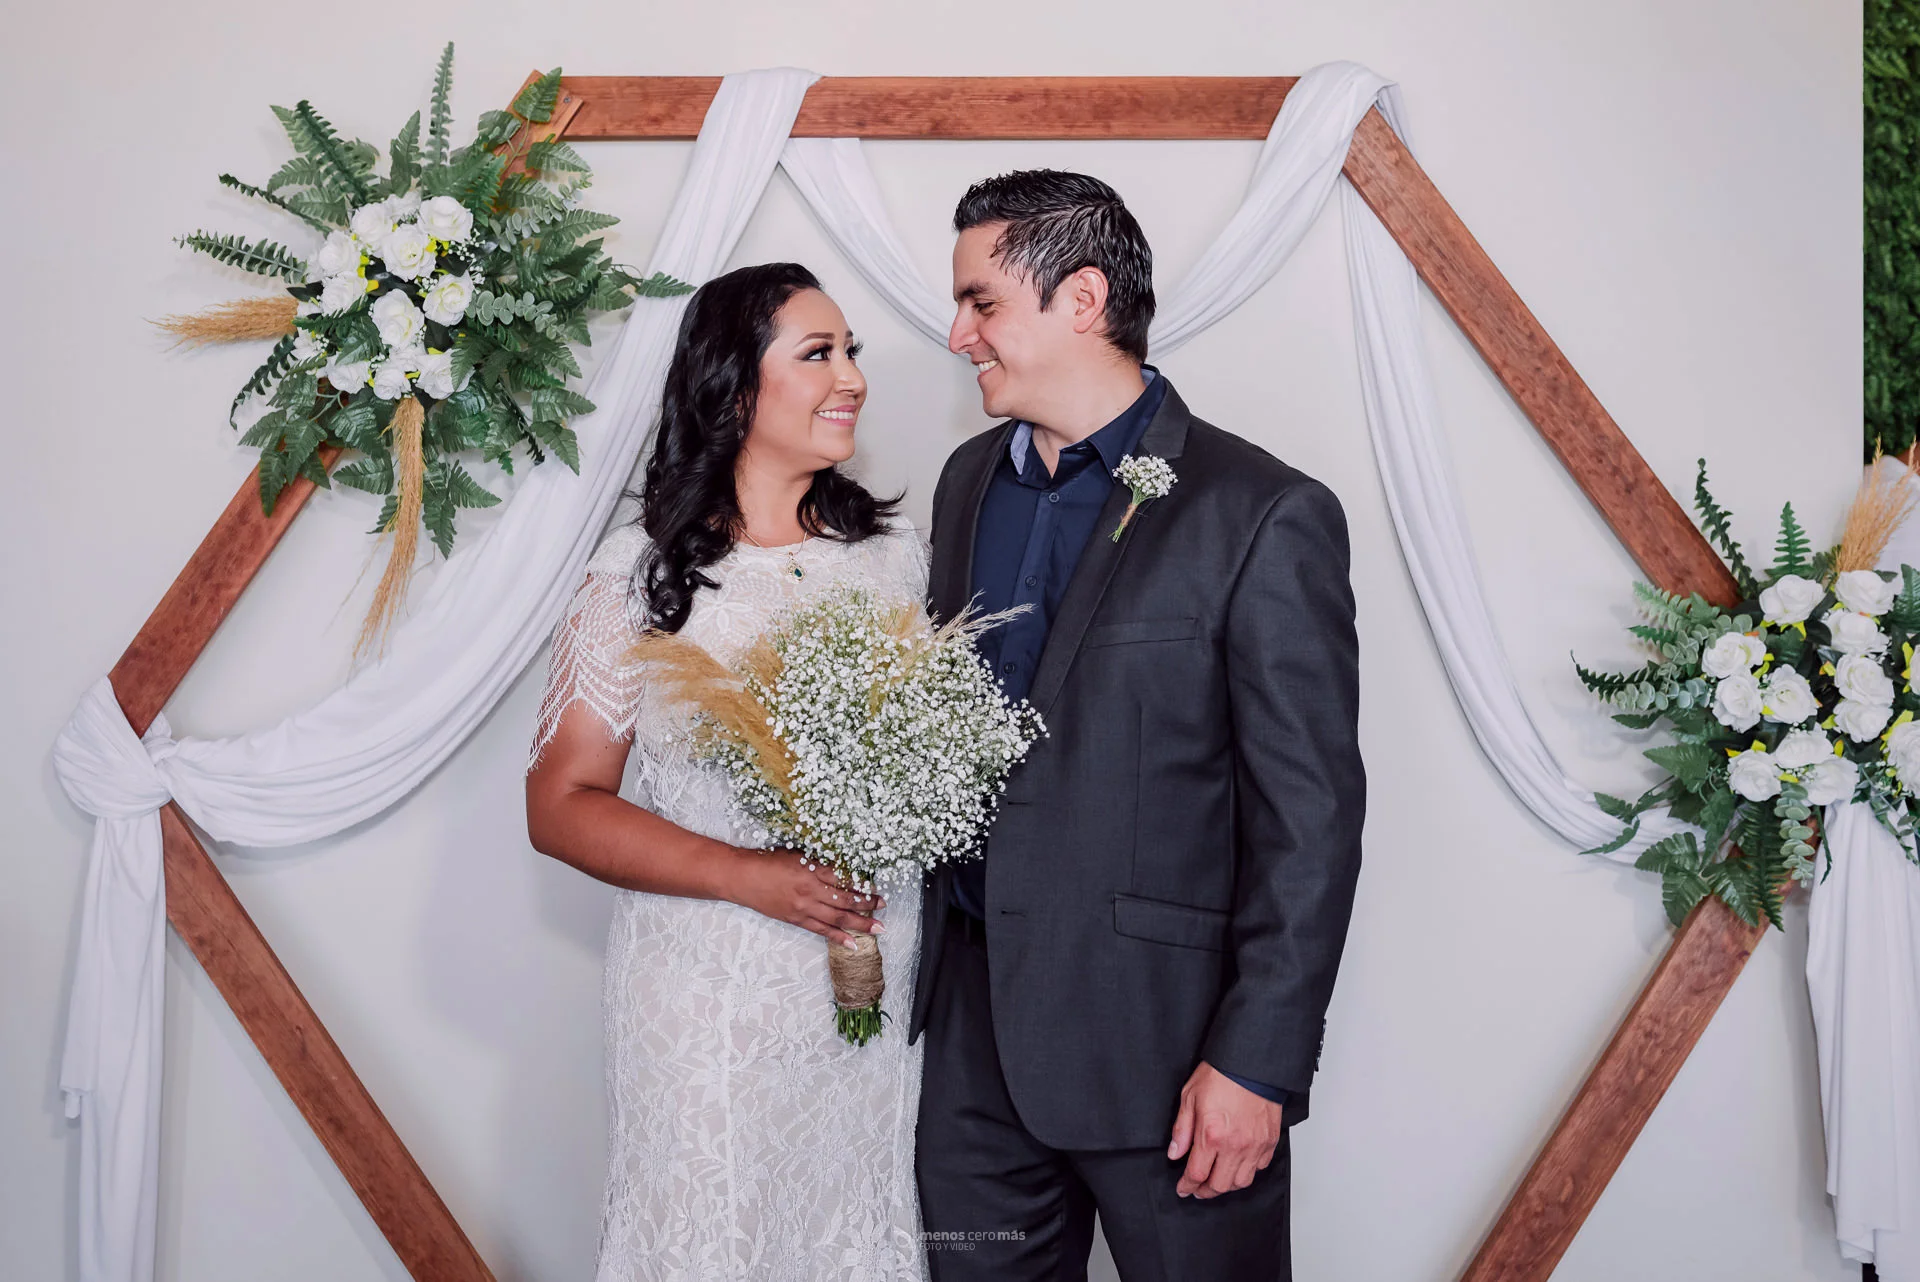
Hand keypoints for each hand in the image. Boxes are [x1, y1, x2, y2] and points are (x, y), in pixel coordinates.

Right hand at [722, 847, 885, 947]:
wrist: (743, 877)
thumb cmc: (768, 861)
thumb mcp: (798, 855)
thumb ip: (820, 862)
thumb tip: (843, 868)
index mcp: (812, 870)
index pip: (846, 879)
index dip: (864, 885)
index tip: (876, 887)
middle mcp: (811, 890)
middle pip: (846, 900)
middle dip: (868, 905)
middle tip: (883, 906)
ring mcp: (804, 908)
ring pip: (838, 918)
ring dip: (860, 923)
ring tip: (878, 927)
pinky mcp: (796, 920)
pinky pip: (822, 931)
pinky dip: (839, 937)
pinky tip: (853, 943)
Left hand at [1167, 1061, 1282, 1198]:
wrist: (1251, 1064)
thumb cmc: (1221, 1075)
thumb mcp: (1190, 1097)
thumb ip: (1182, 1129)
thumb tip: (1175, 1153)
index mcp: (1211, 1135)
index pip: (1197, 1174)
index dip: (1187, 1186)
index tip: (1183, 1188)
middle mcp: (1235, 1146)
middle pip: (1219, 1185)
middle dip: (1205, 1191)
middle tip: (1198, 1189)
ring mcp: (1255, 1145)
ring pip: (1241, 1182)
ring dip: (1227, 1185)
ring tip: (1217, 1180)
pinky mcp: (1270, 1141)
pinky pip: (1259, 1168)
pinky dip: (1247, 1171)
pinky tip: (1238, 1165)